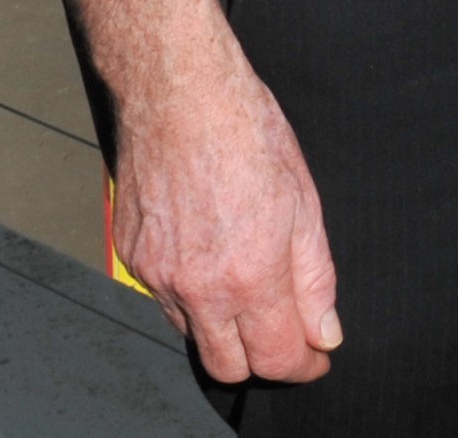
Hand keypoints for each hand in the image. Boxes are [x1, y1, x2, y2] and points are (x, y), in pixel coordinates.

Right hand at [107, 47, 342, 385]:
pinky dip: (190, 290)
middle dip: (261, 359)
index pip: (276, 360)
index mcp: (250, 275)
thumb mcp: (304, 201)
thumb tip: (323, 329)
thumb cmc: (244, 129)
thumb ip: (315, 277)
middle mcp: (198, 287)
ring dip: (224, 324)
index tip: (315, 353)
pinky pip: (165, 297)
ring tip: (245, 275)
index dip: (303, 364)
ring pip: (194, 333)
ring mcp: (158, 275)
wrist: (177, 90)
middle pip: (228, 367)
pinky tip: (208, 247)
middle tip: (284, 331)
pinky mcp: (133, 257)